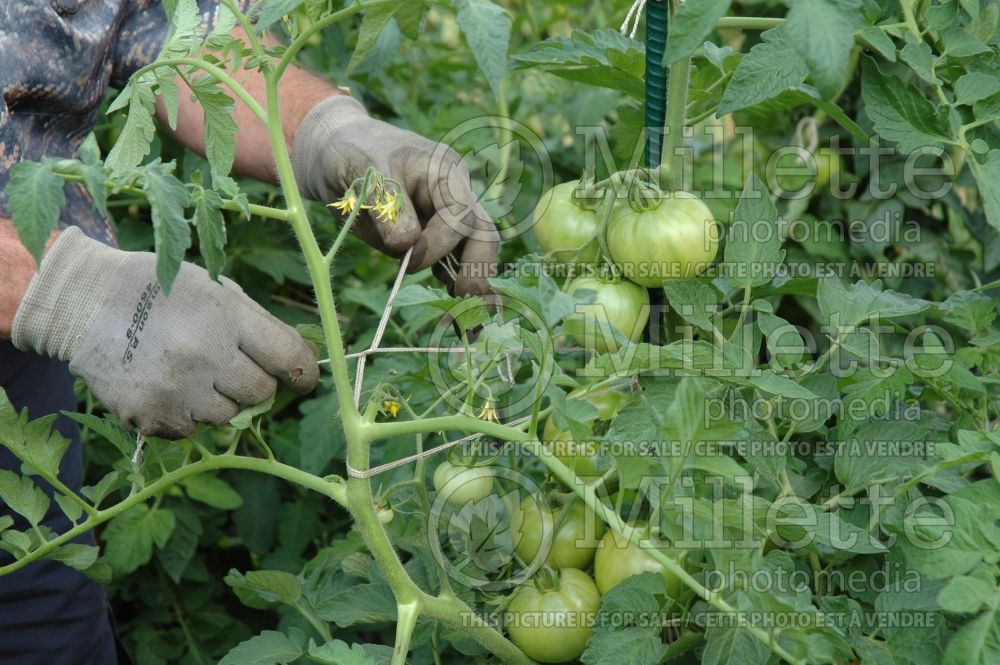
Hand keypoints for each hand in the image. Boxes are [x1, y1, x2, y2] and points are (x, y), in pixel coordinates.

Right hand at [11, 228, 319, 438]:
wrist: (84, 303)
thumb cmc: (161, 291)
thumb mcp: (215, 289)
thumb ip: (259, 325)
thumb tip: (305, 361)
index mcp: (224, 316)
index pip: (288, 357)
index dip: (303, 371)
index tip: (304, 377)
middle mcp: (203, 355)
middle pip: (261, 392)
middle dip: (254, 381)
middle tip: (229, 364)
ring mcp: (175, 389)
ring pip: (228, 416)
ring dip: (219, 399)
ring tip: (191, 371)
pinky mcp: (150, 415)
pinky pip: (191, 430)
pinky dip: (186, 414)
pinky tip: (166, 384)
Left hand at [291, 95, 498, 295]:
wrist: (339, 154)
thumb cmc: (353, 154)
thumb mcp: (366, 173)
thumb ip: (387, 206)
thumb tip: (407, 246)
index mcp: (445, 172)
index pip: (460, 214)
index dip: (439, 242)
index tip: (408, 261)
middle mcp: (456, 195)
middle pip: (482, 235)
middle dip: (476, 269)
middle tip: (462, 301)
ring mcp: (448, 219)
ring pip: (474, 254)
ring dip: (472, 285)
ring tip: (468, 323)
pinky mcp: (435, 240)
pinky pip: (455, 265)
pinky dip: (456, 287)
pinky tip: (456, 314)